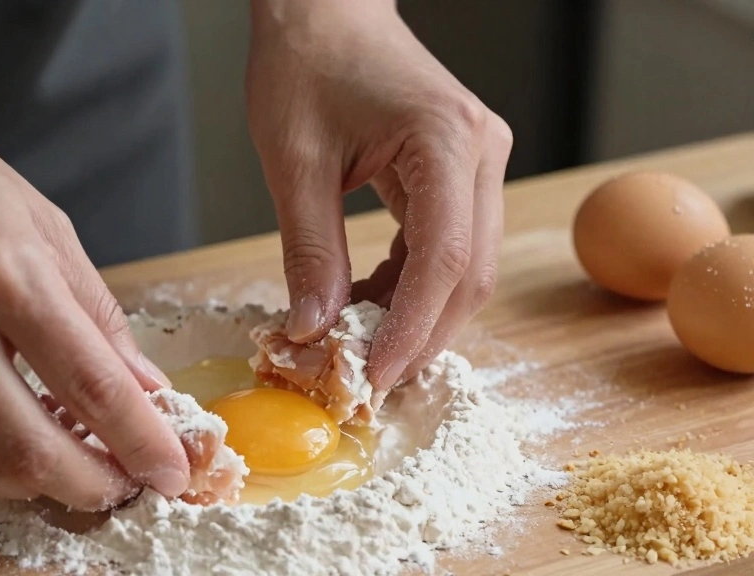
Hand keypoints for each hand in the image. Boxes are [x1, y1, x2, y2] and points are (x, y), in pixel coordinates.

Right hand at [0, 99, 189, 509]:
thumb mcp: (42, 223)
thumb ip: (97, 312)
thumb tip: (143, 385)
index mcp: (6, 275)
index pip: (92, 385)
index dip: (142, 440)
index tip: (171, 469)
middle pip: (33, 450)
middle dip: (94, 486)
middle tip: (124, 486)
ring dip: (39, 485)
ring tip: (71, 464)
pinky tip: (9, 440)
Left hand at [246, 0, 511, 390]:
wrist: (325, 9)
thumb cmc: (305, 64)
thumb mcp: (294, 162)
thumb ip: (309, 251)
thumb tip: (313, 329)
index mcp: (446, 141)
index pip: (445, 259)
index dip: (412, 328)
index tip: (376, 374)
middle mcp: (481, 153)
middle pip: (470, 273)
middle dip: (421, 333)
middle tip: (367, 374)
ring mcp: (478, 162)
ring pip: (466, 267)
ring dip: (416, 313)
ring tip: (358, 340)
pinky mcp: (460, 171)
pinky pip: (448, 245)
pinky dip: (411, 283)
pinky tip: (366, 297)